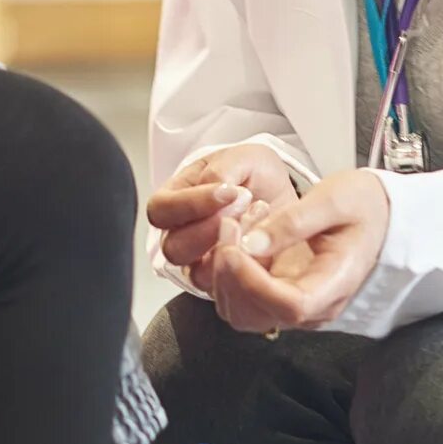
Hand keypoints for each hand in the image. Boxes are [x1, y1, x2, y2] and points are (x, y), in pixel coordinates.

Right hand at [148, 144, 300, 292]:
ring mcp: (199, 260)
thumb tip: (214, 187)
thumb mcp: (243, 157)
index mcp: (174, 199)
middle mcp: (180, 233)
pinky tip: (261, 242)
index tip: (227, 191)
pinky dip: (244, 265)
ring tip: (255, 222)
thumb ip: (223, 168)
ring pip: (195, 271)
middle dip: (210, 230)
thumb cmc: (254, 175)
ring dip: (228, 248)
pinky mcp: (222, 279)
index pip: (161, 209)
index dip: (191, 204)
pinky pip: (222, 286)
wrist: (281, 197)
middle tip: (241, 209)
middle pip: (173, 247)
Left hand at [208, 168, 390, 334]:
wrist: (381, 216)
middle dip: (230, 274)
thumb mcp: (334, 199)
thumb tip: (251, 243)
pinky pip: (242, 297)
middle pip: (257, 315)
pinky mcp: (280, 295)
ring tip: (234, 225)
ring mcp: (295, 303)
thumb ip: (293, 222)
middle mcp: (315, 305)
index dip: (255, 283)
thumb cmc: (365, 207)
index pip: (290, 306)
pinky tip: (238, 236)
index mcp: (336, 284)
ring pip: (242, 311)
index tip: (234, 249)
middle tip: (228, 225)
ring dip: (225, 273)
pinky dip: (229, 271)